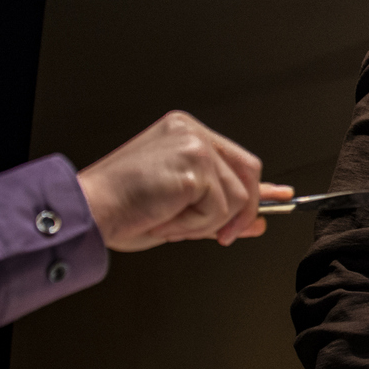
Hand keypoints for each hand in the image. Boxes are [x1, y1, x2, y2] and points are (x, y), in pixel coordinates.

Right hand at [76, 110, 293, 250]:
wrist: (88, 212)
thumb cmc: (120, 210)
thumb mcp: (181, 210)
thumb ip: (220, 209)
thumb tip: (257, 219)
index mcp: (185, 134)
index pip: (237, 160)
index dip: (258, 187)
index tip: (279, 198)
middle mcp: (191, 132)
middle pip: (248, 173)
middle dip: (240, 212)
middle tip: (220, 236)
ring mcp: (194, 145)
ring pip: (236, 198)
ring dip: (204, 222)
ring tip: (167, 218)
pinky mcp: (194, 166)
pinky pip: (219, 209)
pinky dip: (195, 225)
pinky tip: (165, 216)